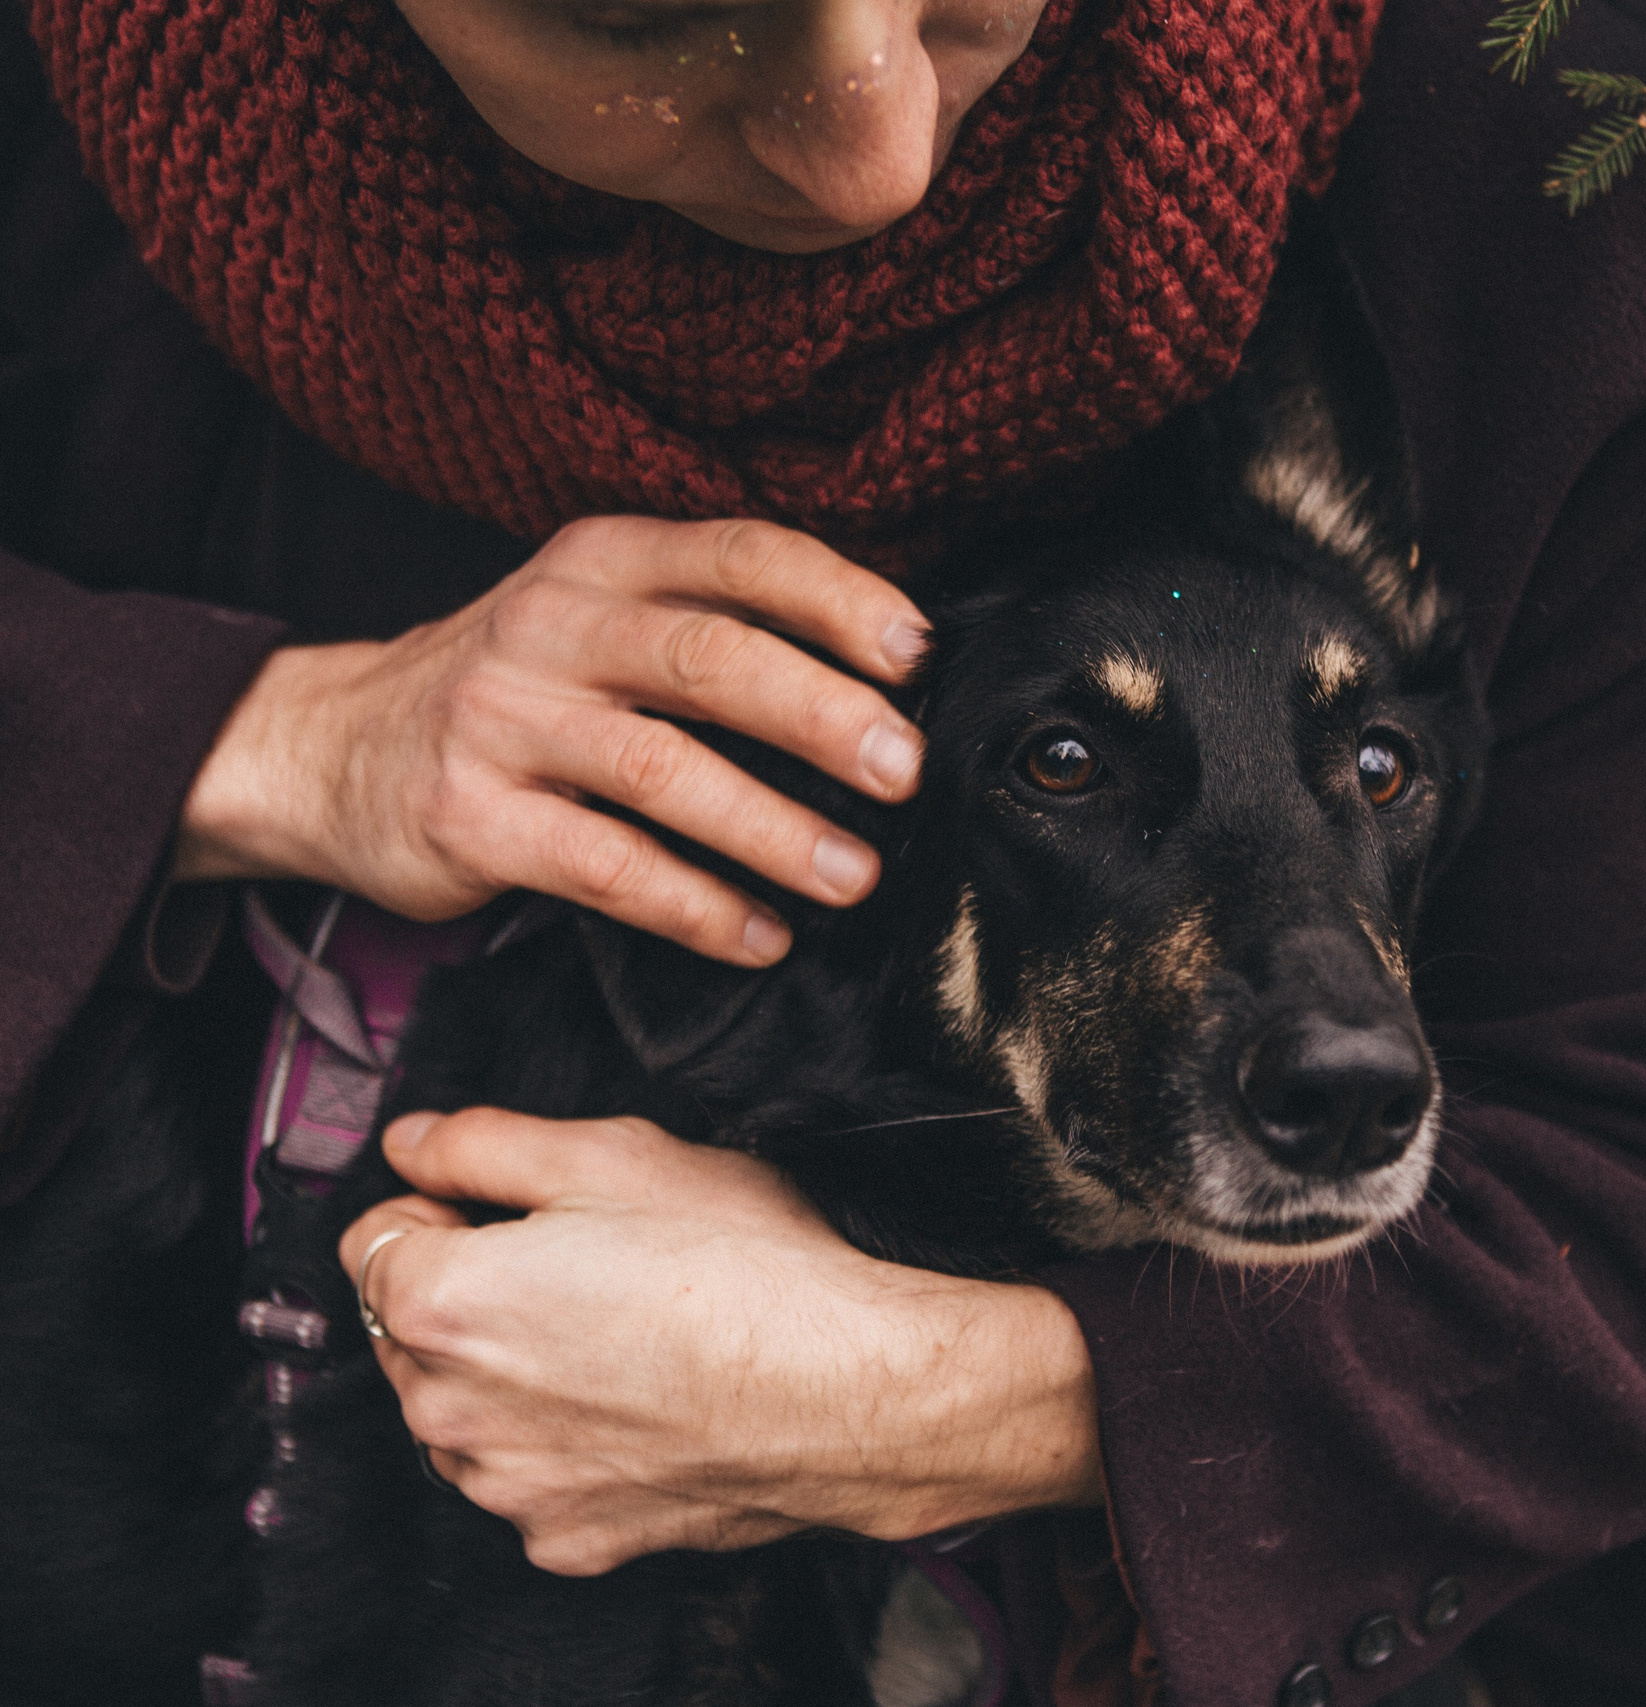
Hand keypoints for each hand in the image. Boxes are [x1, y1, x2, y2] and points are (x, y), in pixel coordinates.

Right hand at [176, 517, 929, 964]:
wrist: (328, 747)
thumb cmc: (517, 687)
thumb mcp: (596, 615)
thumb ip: (712, 623)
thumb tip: (885, 676)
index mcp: (601, 559)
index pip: (739, 555)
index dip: (836, 596)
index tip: (917, 652)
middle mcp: (550, 626)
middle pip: (710, 659)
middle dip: (823, 716)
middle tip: (906, 771)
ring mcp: (501, 720)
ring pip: (663, 770)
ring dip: (773, 830)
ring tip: (853, 875)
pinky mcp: (469, 819)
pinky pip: (606, 868)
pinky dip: (696, 908)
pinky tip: (759, 935)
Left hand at [339, 1109, 1104, 1575]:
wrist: (853, 1390)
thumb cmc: (748, 1265)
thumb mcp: (618, 1153)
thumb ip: (484, 1140)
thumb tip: (412, 1141)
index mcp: (443, 1303)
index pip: (373, 1235)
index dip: (447, 1204)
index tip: (519, 1207)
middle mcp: (449, 1411)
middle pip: (411, 1333)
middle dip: (473, 1294)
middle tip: (589, 1264)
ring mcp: (508, 1487)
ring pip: (467, 1413)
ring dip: (511, 1376)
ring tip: (624, 1335)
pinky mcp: (568, 1539)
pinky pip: (533, 1479)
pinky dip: (568, 1447)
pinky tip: (645, 1403)